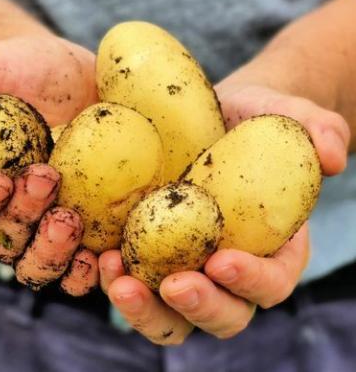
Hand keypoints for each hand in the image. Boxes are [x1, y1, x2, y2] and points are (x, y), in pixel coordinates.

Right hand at [0, 33, 98, 294]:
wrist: (65, 69)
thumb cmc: (14, 68)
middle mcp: (4, 211)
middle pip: (0, 245)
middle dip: (20, 220)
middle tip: (46, 180)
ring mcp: (47, 218)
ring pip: (40, 263)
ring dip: (55, 256)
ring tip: (72, 222)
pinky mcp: (88, 218)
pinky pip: (87, 257)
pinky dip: (95, 266)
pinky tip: (109, 254)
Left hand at [99, 82, 349, 343]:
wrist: (208, 116)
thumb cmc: (252, 119)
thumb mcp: (286, 116)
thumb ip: (318, 130)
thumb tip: (331, 157)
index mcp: (271, 248)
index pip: (272, 282)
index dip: (251, 281)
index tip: (221, 260)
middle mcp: (228, 267)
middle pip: (222, 313)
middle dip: (198, 306)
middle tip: (171, 284)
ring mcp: (184, 264)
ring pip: (170, 313)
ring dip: (146, 306)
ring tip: (116, 274)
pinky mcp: (148, 252)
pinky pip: (133, 281)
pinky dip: (115, 278)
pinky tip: (97, 253)